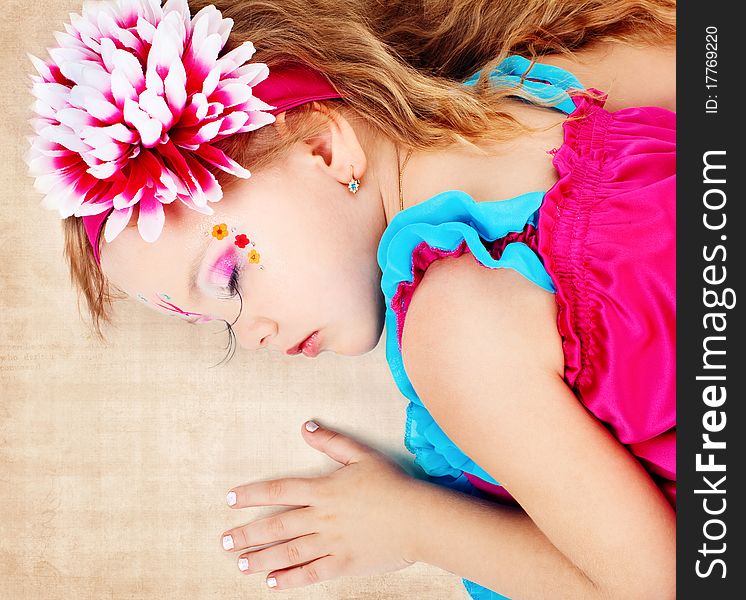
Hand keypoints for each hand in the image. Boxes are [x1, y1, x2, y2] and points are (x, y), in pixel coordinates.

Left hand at [220, 420, 418, 589]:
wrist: (419, 518)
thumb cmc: (393, 485)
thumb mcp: (363, 455)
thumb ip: (332, 442)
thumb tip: (306, 427)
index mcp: (324, 490)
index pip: (278, 491)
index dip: (251, 494)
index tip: (230, 499)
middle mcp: (322, 517)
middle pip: (277, 526)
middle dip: (248, 534)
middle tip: (225, 541)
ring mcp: (331, 542)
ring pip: (288, 551)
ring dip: (261, 558)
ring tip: (241, 564)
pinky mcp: (343, 563)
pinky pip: (311, 573)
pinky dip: (290, 579)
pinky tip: (272, 582)